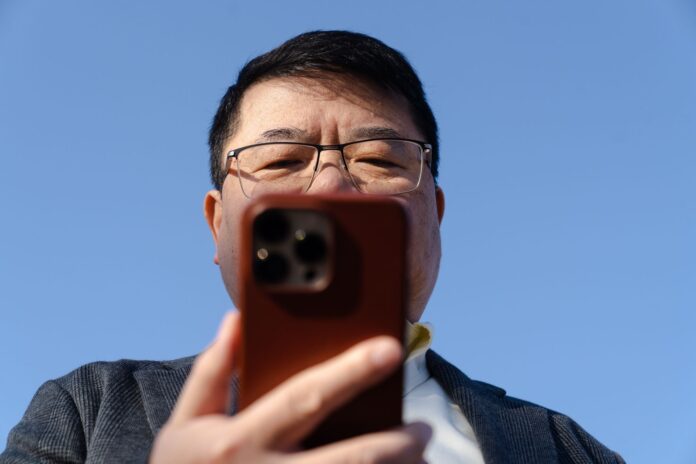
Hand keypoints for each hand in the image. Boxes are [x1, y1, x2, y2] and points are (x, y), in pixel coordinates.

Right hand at [150, 312, 431, 462]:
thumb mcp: (185, 424)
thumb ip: (212, 372)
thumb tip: (235, 319)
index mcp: (239, 441)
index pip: (305, 397)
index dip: (350, 372)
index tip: (390, 348)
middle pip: (346, 459)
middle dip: (393, 444)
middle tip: (423, 429)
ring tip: (417, 459)